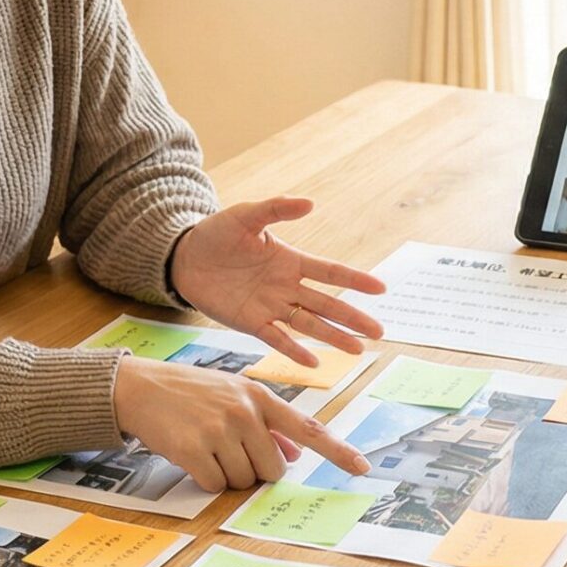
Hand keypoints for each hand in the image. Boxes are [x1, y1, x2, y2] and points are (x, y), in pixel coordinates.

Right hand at [113, 357, 368, 491]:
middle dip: (254, 470)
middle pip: (273, 469)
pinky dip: (205, 479)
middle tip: (228, 450)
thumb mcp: (234, 395)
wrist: (139, 387)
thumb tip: (295, 454)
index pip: (308, 427)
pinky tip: (191, 455)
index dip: (337, 450)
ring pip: (244, 480)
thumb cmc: (191, 393)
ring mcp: (220, 429)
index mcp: (261, 397)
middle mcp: (245, 411)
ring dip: (227, 474)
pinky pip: (215, 485)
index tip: (362, 467)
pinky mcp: (194, 448)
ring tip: (205, 446)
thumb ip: (267, 424)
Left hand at [171, 197, 386, 366]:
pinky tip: (314, 363)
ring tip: (357, 350)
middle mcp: (287, 287)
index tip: (380, 288)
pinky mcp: (251, 322)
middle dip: (353, 318)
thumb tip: (310, 203)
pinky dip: (294, 351)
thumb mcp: (247, 215)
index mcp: (291, 260)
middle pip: (326, 304)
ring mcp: (271, 306)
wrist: (186, 257)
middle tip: (379, 332)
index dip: (355, 280)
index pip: (330, 272)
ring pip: (309, 325)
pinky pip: (276, 339)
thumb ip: (276, 209)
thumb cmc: (218, 233)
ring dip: (333, 337)